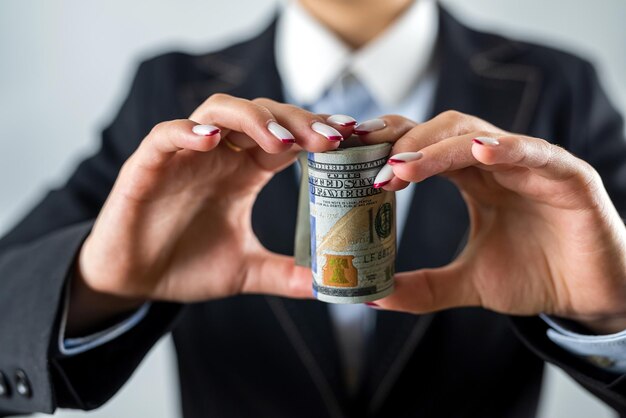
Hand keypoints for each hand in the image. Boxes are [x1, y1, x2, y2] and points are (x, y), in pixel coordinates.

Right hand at [69, 95, 354, 332]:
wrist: (134, 280)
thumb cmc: (187, 264)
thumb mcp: (245, 270)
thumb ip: (284, 273)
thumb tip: (328, 286)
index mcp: (245, 172)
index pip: (286, 139)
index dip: (316, 133)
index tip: (351, 137)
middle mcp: (220, 155)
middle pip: (262, 115)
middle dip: (296, 121)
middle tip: (330, 138)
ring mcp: (185, 155)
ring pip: (220, 111)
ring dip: (253, 119)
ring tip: (281, 141)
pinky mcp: (148, 165)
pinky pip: (166, 135)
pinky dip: (187, 132)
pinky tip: (211, 140)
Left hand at [359, 111, 625, 332]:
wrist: (590, 295)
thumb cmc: (534, 276)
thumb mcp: (468, 282)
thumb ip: (423, 287)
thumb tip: (373, 297)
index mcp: (474, 178)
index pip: (424, 147)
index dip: (388, 148)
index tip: (351, 162)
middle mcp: (498, 163)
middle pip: (444, 130)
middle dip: (404, 142)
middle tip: (369, 164)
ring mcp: (532, 164)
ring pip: (479, 135)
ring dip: (437, 147)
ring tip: (401, 166)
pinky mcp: (569, 177)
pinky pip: (536, 153)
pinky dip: (507, 148)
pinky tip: (480, 152)